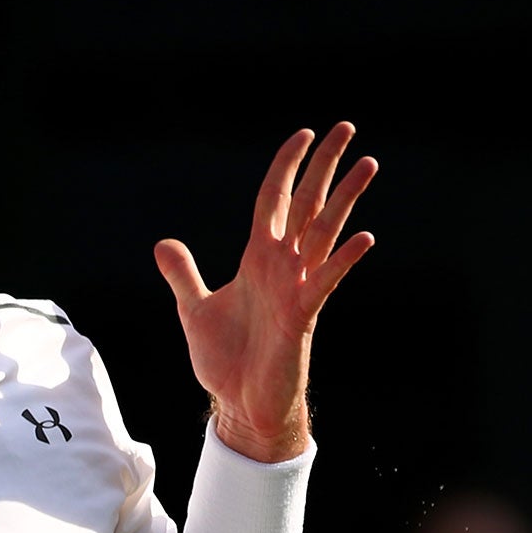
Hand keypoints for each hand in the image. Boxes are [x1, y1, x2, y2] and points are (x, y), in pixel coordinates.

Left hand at [154, 123, 375, 460]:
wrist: (239, 405)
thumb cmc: (225, 361)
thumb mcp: (194, 309)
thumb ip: (183, 275)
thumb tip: (163, 244)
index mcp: (258, 260)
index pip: (274, 200)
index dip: (286, 167)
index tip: (303, 135)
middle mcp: (282, 267)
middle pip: (307, 204)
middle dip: (325, 166)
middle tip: (347, 127)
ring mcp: (296, 289)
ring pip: (324, 233)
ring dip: (345, 198)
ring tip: (368, 164)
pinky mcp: (302, 316)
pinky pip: (325, 281)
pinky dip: (343, 259)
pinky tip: (364, 237)